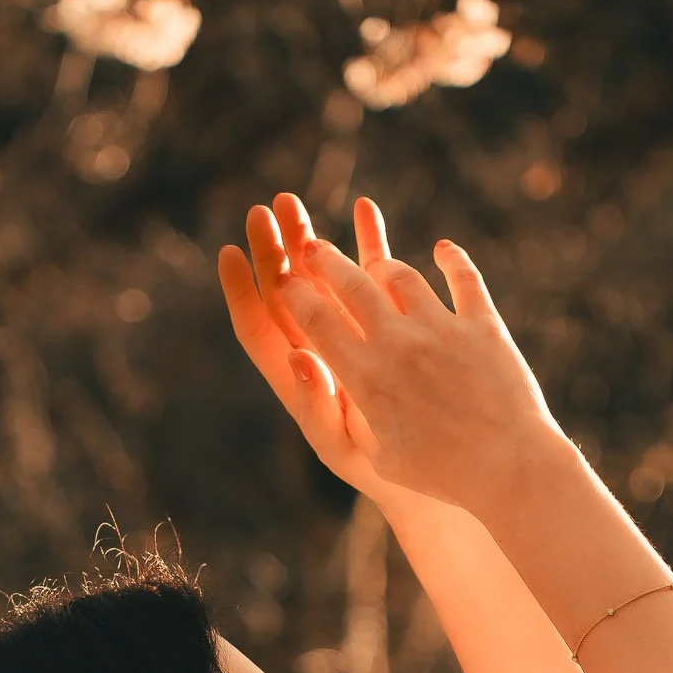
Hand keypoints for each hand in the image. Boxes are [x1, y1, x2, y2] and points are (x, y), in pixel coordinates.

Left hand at [218, 194, 414, 504]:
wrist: (442, 472)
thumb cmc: (388, 472)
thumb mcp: (347, 446)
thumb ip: (316, 404)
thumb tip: (295, 357)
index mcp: (301, 381)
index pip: (260, 329)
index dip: (242, 293)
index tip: (230, 252)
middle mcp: (322, 351)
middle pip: (286, 294)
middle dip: (274, 251)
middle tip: (266, 210)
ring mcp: (355, 332)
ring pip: (324, 278)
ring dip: (309, 239)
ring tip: (292, 200)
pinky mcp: (392, 321)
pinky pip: (374, 276)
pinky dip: (368, 242)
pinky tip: (364, 207)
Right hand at [270, 225, 565, 518]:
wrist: (508, 469)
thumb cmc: (438, 474)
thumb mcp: (377, 455)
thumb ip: (341, 408)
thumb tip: (301, 361)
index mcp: (367, 378)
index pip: (316, 320)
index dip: (295, 294)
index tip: (285, 282)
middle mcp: (400, 344)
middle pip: (351, 284)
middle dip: (324, 260)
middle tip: (312, 248)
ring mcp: (443, 330)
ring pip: (402, 275)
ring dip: (382, 261)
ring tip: (374, 262)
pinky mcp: (484, 326)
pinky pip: (464, 279)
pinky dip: (452, 260)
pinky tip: (443, 250)